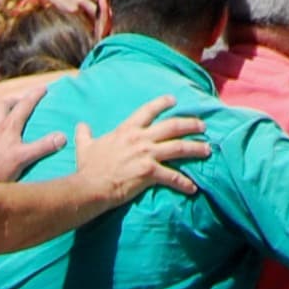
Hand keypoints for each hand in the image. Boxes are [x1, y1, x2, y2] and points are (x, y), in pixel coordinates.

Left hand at [0, 73, 56, 172]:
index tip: (44, 88)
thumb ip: (43, 146)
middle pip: (3, 104)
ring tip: (5, 114)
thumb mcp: (24, 158)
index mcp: (9, 126)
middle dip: (14, 100)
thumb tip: (62, 136)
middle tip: (21, 101)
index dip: (35, 95)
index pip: (24, 105)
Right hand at [68, 94, 211, 207]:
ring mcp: (147, 154)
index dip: (162, 103)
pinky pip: (172, 177)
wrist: (90, 186)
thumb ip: (84, 135)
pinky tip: (193, 188)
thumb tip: (80, 126)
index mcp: (127, 130)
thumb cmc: (88, 168)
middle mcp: (140, 139)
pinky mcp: (149, 172)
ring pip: (179, 147)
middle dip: (190, 124)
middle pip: (173, 126)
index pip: (148, 110)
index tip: (174, 100)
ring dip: (196, 148)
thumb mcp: (85, 146)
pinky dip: (184, 182)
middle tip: (203, 126)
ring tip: (207, 150)